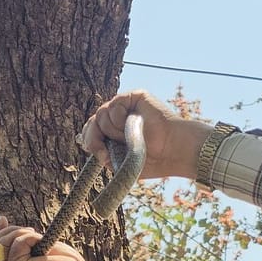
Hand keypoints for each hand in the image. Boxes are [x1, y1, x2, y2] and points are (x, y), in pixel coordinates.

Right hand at [0, 217, 111, 260]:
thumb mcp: (40, 253)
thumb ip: (23, 245)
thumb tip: (10, 226)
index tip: (3, 220)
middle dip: (8, 231)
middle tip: (30, 230)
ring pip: (4, 242)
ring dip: (23, 233)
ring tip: (42, 241)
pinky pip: (19, 241)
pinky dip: (33, 237)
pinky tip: (44, 245)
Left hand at [79, 90, 210, 179]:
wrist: (171, 151)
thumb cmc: (152, 160)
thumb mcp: (122, 164)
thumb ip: (104, 155)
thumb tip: (89, 147)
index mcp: (114, 132)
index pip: (91, 130)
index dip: (90, 140)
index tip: (100, 154)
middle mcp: (118, 117)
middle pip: (92, 121)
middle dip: (95, 138)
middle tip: (106, 152)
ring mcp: (125, 106)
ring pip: (101, 114)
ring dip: (113, 131)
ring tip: (131, 138)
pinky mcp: (134, 97)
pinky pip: (113, 105)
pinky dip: (119, 119)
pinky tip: (133, 125)